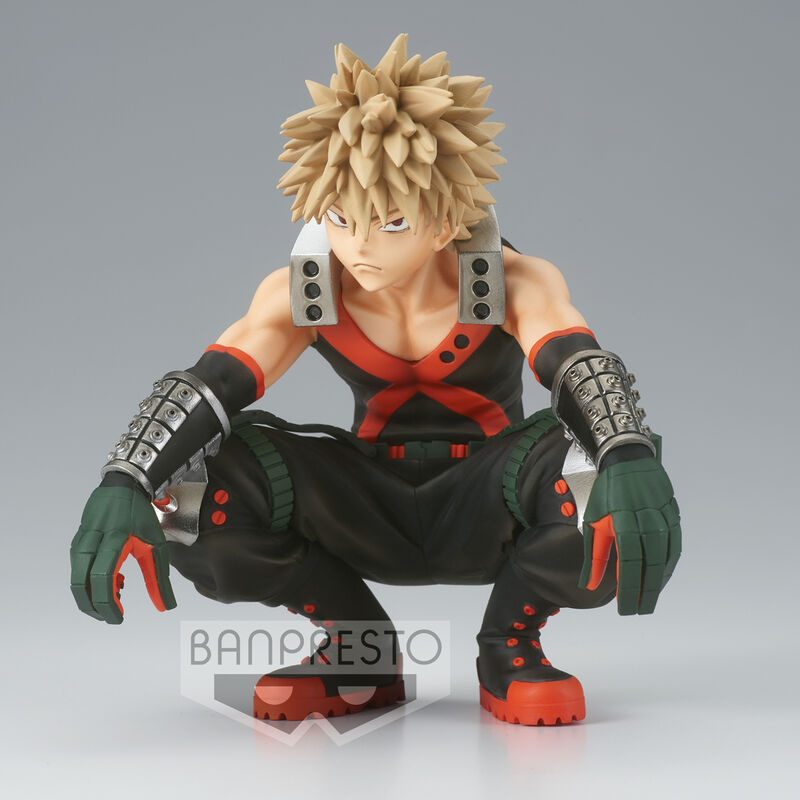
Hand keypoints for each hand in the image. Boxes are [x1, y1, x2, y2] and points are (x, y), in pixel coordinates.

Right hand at [70, 486, 176, 622]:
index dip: (108, 604)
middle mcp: (93, 540)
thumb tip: (166, 607)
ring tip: (116, 594)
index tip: (119, 618)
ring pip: (76, 580)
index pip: (103, 579)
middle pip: (83, 584)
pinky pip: (78, 570)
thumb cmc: (141, 516)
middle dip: (96, 607)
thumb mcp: (156, 545)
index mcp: (115, 540)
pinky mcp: (76, 543)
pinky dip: (91, 582)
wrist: (123, 486)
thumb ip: (160, 578)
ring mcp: (82, 541)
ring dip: (92, 596)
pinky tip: (111, 579)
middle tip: (113, 617)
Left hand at [579, 457, 680, 614]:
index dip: (628, 589)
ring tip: (648, 600)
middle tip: (638, 611)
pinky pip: (674, 548)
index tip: (624, 609)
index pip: (629, 564)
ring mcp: (664, 519)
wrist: (628, 460)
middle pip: (650, 566)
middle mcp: (648, 522)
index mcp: (625, 522)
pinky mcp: (674, 517)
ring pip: (665, 559)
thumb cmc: (607, 492)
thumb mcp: (593, 520)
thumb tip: (588, 584)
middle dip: (645, 593)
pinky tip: (660, 578)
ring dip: (658, 583)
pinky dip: (667, 567)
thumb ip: (593, 555)